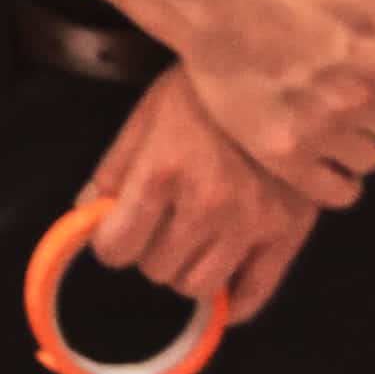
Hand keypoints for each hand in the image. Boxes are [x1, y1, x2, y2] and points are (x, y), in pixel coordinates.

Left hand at [75, 67, 317, 322]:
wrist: (278, 70)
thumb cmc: (203, 91)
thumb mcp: (148, 115)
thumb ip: (114, 168)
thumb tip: (84, 213)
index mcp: (163, 171)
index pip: (118, 246)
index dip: (110, 244)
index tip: (115, 235)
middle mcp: (208, 204)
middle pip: (157, 270)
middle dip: (149, 252)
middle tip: (159, 228)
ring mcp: (252, 222)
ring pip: (200, 287)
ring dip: (186, 271)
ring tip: (191, 242)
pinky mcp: (290, 232)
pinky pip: (256, 295)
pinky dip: (233, 302)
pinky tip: (223, 284)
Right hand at [159, 0, 374, 204]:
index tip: (364, 63)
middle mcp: (366, 97)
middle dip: (374, 106)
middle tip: (336, 85)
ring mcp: (326, 129)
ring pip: (369, 158)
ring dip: (353, 140)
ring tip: (320, 113)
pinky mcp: (286, 154)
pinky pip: (337, 191)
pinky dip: (336, 180)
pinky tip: (319, 155)